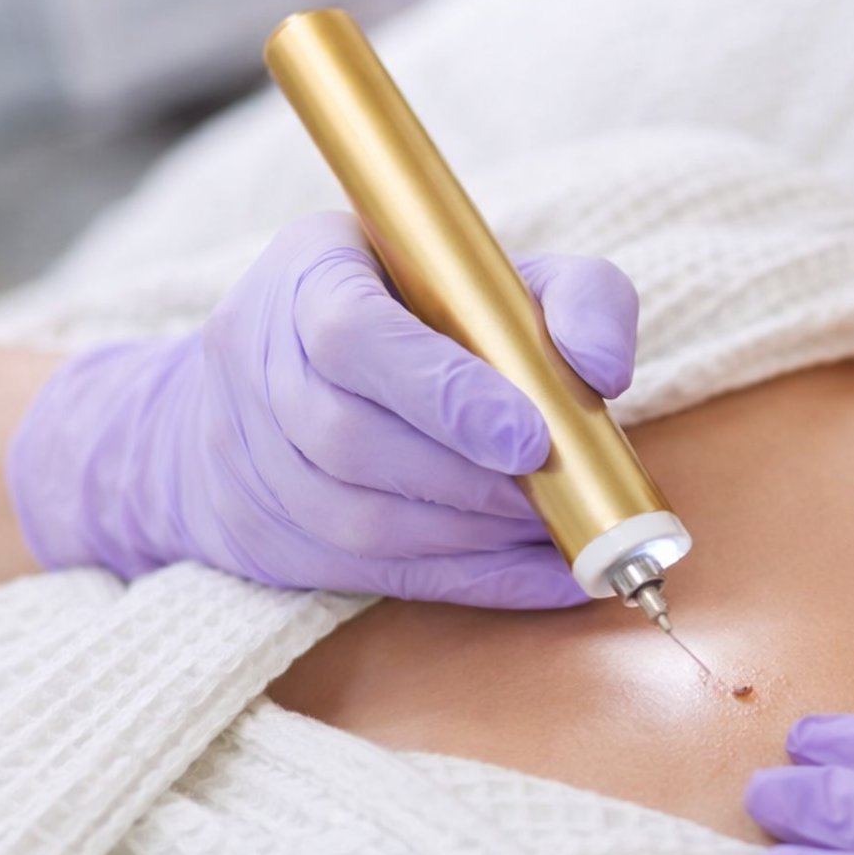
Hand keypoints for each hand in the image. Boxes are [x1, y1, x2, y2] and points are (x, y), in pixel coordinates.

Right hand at [6, 210, 638, 606]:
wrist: (290, 373)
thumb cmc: (428, 312)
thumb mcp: (504, 275)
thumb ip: (576, 297)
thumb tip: (604, 370)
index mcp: (312, 274)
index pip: (356, 336)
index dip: (445, 394)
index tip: (530, 438)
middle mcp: (258, 363)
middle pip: (354, 442)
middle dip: (474, 481)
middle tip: (562, 491)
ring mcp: (249, 457)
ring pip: (361, 521)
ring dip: (476, 536)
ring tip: (558, 525)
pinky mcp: (268, 536)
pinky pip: (375, 575)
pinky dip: (478, 580)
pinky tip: (552, 575)